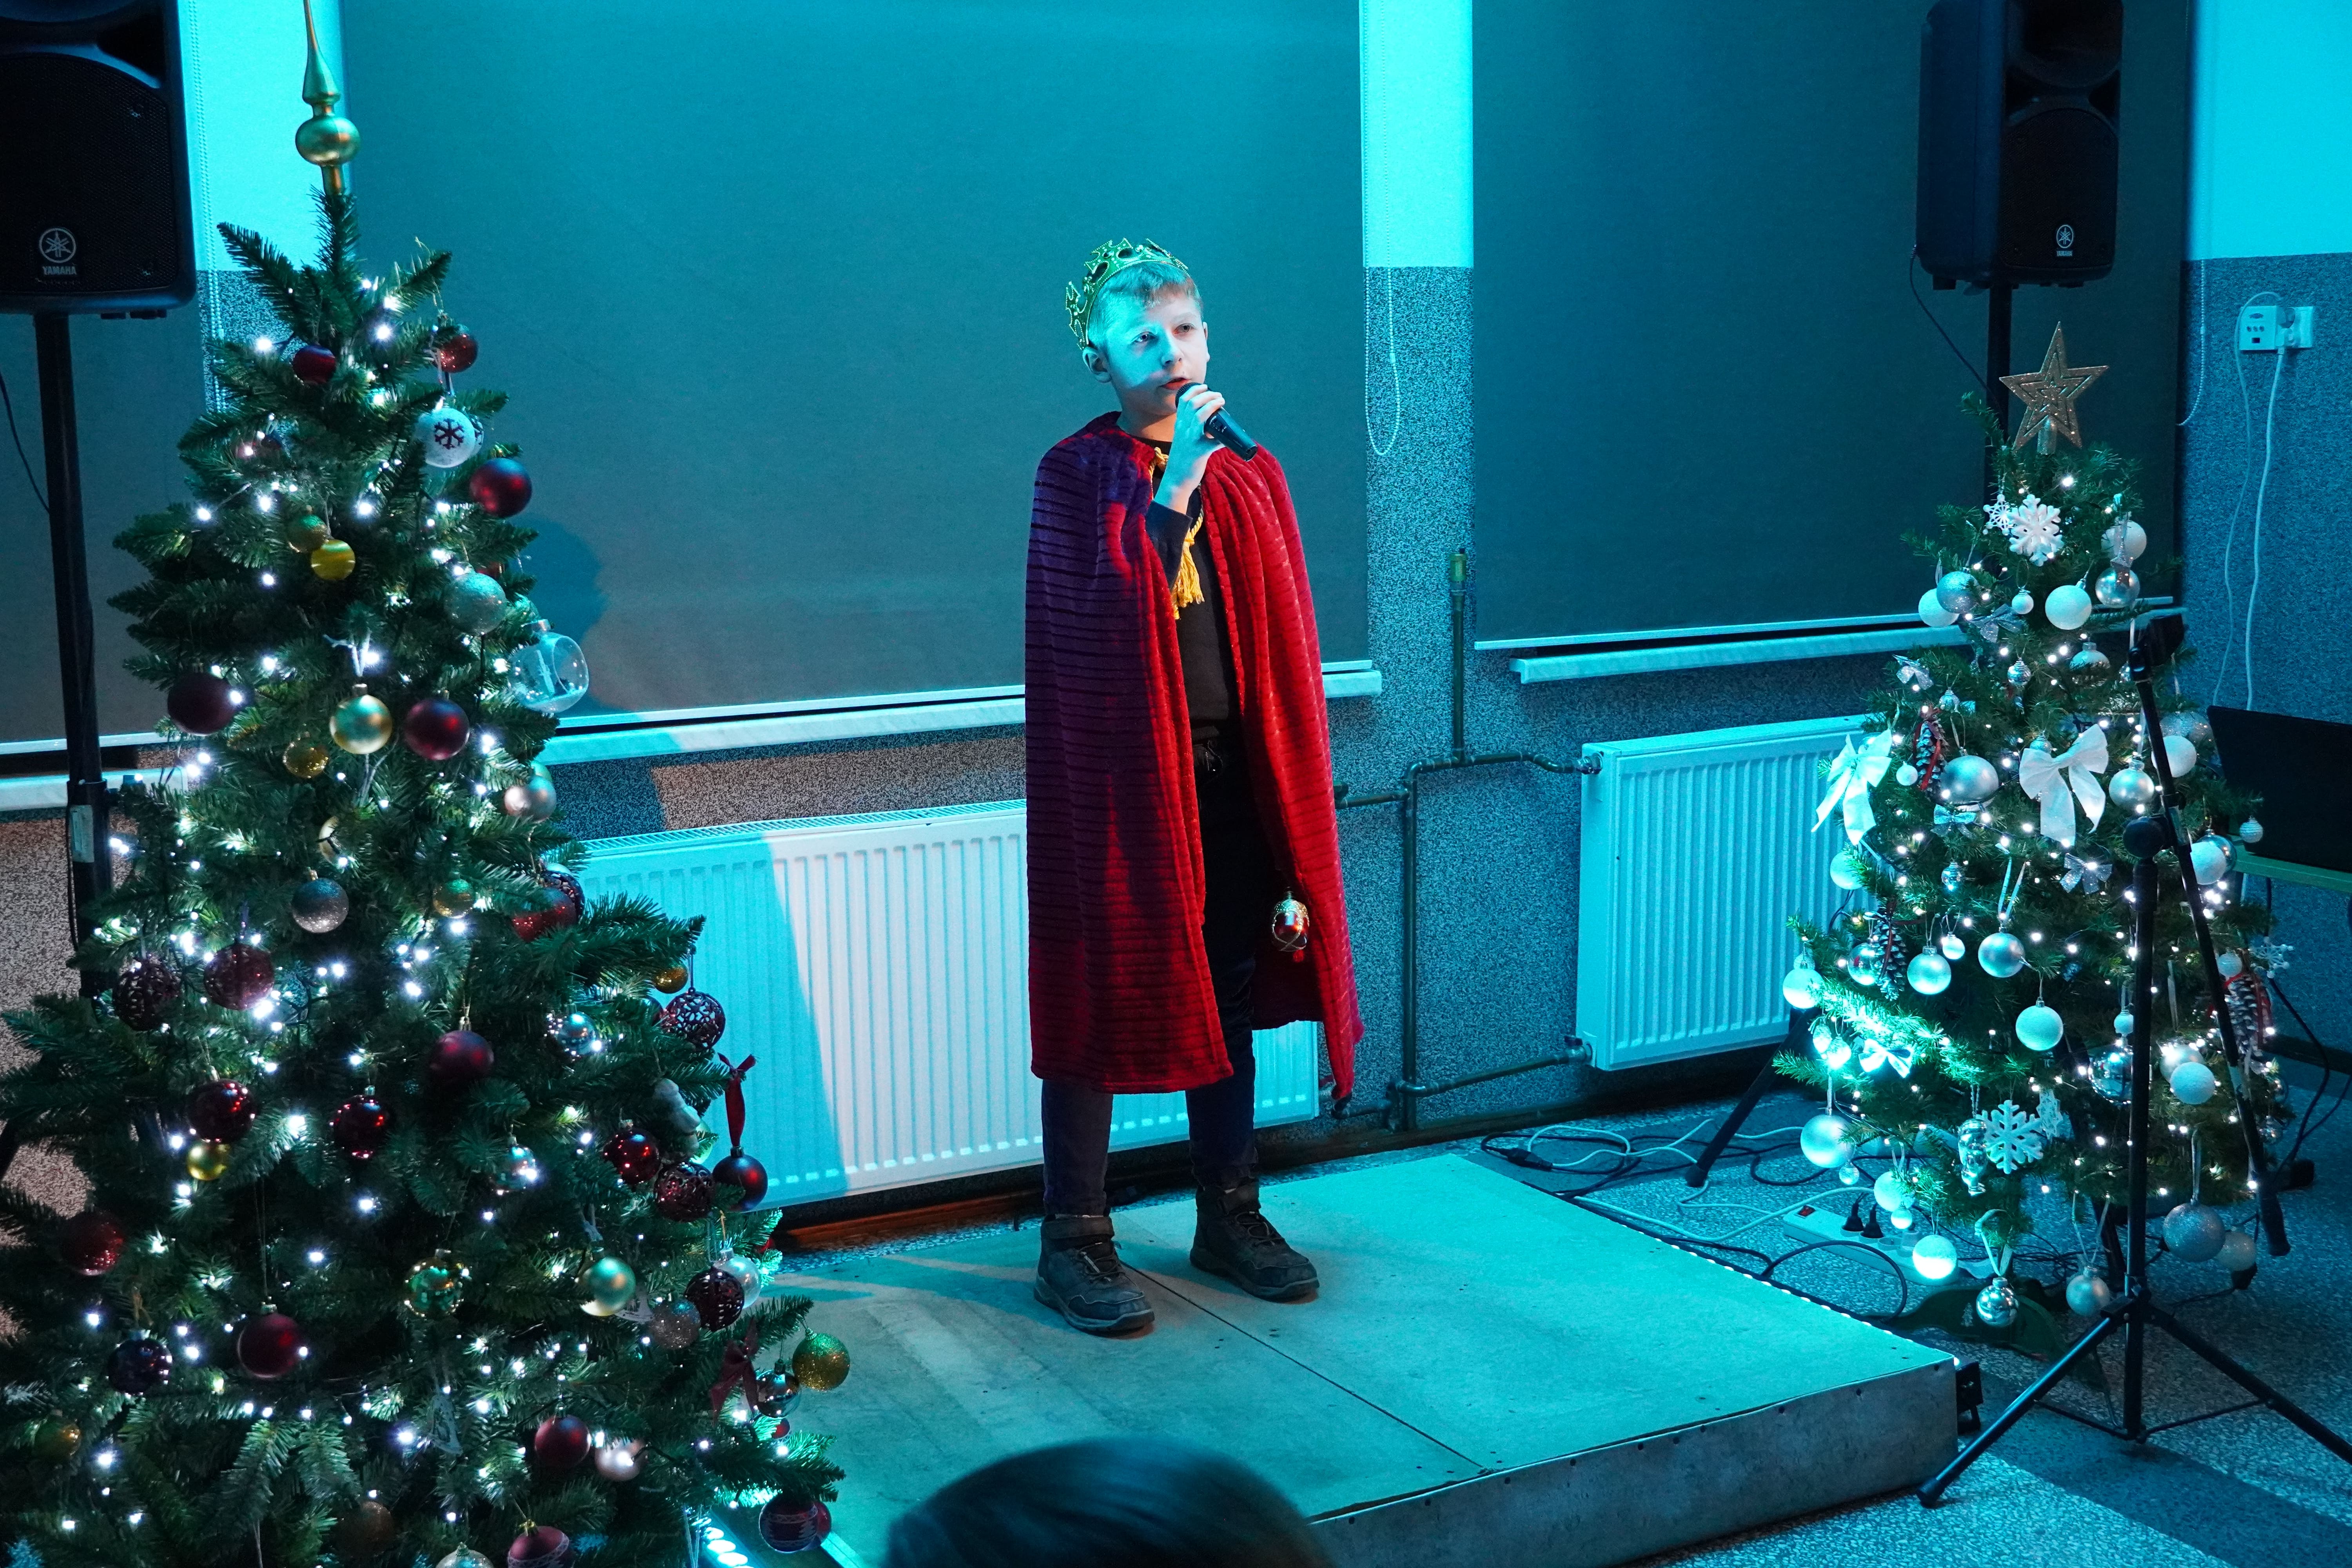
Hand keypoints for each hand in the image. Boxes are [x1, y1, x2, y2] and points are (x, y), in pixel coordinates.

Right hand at [1158, 383, 1225, 507]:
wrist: (1176, 479)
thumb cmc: (1183, 459)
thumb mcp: (1183, 439)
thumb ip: (1192, 430)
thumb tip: (1212, 424)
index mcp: (1179, 425)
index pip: (1184, 401)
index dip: (1195, 391)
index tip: (1206, 387)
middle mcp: (1183, 430)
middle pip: (1193, 404)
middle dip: (1207, 395)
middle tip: (1218, 395)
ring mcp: (1190, 440)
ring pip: (1199, 416)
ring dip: (1212, 406)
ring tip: (1221, 402)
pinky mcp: (1199, 452)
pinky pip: (1214, 442)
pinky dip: (1223, 438)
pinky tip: (1229, 438)